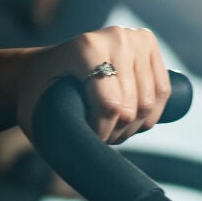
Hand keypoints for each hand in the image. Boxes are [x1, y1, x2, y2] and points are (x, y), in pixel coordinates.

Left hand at [20, 25, 170, 144]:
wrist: (42, 68)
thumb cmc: (39, 95)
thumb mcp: (42, 115)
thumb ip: (65, 138)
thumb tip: (93, 163)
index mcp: (85, 48)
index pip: (111, 105)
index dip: (103, 132)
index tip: (88, 137)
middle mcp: (114, 37)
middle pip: (132, 106)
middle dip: (117, 131)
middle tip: (99, 134)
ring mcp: (134, 37)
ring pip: (148, 103)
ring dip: (133, 125)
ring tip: (112, 127)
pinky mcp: (148, 43)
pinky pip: (162, 90)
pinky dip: (150, 113)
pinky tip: (132, 119)